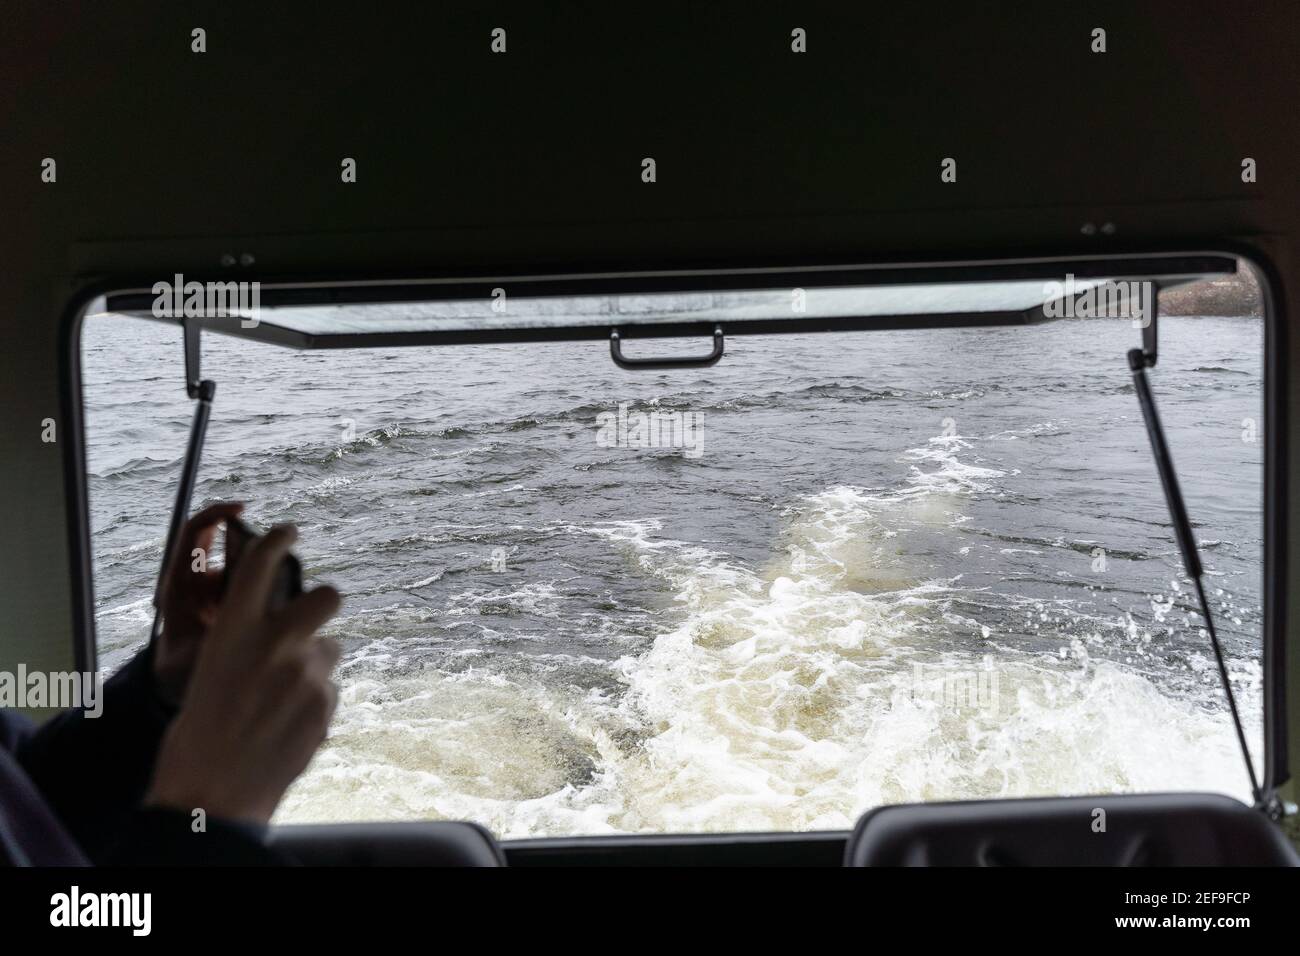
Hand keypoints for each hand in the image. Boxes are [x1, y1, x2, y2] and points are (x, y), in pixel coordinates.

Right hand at [147, 525, 342, 825]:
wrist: (212, 789)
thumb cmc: (200, 731)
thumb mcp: (211, 670)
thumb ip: (247, 643)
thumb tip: (278, 631)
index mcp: (235, 628)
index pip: (261, 564)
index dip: (278, 538)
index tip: (290, 530)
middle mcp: (276, 640)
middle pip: (327, 596)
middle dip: (324, 603)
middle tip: (312, 621)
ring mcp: (307, 671)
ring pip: (330, 650)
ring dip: (315, 665)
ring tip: (282, 698)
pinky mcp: (326, 701)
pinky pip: (329, 689)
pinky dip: (314, 702)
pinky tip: (286, 725)